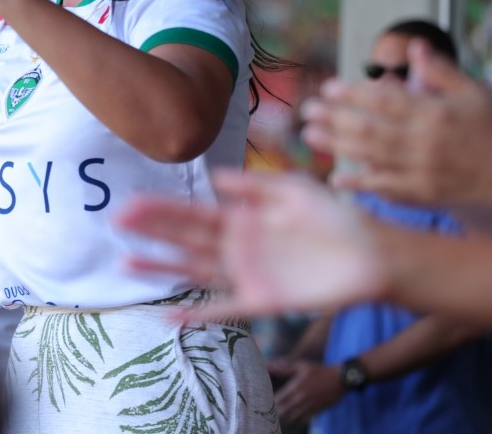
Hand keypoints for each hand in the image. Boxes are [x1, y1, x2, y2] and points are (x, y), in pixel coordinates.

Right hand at [116, 170, 389, 320]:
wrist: (374, 255)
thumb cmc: (338, 218)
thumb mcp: (294, 190)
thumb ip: (254, 185)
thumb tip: (213, 175)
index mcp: (244, 217)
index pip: (194, 212)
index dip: (163, 210)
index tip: (131, 203)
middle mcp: (239, 246)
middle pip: (186, 239)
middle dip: (152, 231)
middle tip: (117, 223)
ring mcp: (248, 275)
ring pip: (195, 271)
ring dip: (162, 268)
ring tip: (127, 263)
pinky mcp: (264, 302)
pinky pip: (225, 310)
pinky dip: (198, 315)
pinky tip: (170, 315)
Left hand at [268, 358, 342, 422]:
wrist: (340, 379)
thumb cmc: (319, 371)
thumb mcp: (300, 366)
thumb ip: (284, 369)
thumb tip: (269, 365)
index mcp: (295, 387)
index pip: (277, 400)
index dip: (271, 400)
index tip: (269, 398)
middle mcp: (301, 399)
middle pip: (283, 411)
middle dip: (277, 409)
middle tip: (276, 406)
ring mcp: (309, 407)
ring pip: (292, 418)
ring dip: (287, 415)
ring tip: (285, 411)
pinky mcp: (317, 411)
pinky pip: (303, 420)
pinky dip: (298, 418)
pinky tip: (296, 414)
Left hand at [302, 40, 491, 210]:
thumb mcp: (473, 91)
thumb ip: (439, 70)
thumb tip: (413, 46)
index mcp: (434, 114)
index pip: (385, 102)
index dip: (353, 94)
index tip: (328, 88)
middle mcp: (423, 143)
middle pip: (369, 130)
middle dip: (334, 119)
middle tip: (308, 110)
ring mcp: (420, 171)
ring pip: (369, 157)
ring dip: (336, 146)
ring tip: (309, 135)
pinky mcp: (421, 194)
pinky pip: (383, 189)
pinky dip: (358, 184)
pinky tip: (335, 178)